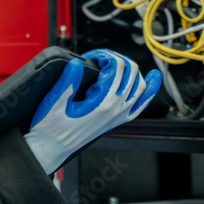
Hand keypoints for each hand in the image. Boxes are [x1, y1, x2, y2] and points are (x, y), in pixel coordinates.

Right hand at [23, 49, 160, 173]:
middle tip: (101, 57)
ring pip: (140, 87)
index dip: (104, 54)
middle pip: (131, 73)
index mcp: (101, 103)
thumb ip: (67, 81)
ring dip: (133, 70)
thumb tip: (77, 63)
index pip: (115, 67)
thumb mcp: (53, 102)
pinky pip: (141, 105)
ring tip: (121, 62)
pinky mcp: (117, 121)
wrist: (53, 148)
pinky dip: (149, 91)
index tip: (91, 55)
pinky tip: (152, 81)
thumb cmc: (51, 128)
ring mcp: (119, 116)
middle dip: (118, 58)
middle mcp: (115, 109)